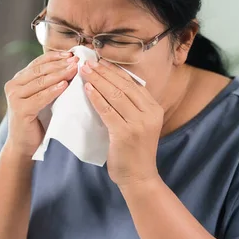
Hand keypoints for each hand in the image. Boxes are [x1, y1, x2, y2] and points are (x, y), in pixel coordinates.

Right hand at [3, 50, 77, 157]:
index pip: (38, 62)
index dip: (55, 57)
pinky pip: (40, 97)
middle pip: (40, 70)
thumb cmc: (37, 120)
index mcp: (18, 79)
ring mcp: (15, 97)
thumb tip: (71, 65)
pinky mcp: (20, 110)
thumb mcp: (42, 97)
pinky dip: (53, 91)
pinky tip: (64, 85)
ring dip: (59, 74)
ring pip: (41, 82)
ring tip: (74, 69)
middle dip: (60, 64)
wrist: (24, 144)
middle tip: (76, 60)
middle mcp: (13, 85)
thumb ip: (49, 82)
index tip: (72, 53)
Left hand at [81, 59, 162, 186]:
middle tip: (88, 62)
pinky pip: (107, 111)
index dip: (115, 70)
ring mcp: (138, 123)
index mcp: (154, 108)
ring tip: (84, 70)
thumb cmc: (135, 152)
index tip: (100, 61)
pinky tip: (87, 88)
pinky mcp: (125, 133)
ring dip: (97, 80)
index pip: (132, 83)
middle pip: (123, 86)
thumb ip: (131, 107)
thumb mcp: (139, 124)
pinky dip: (96, 98)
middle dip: (104, 72)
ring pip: (115, 95)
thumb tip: (111, 85)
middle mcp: (150, 113)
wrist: (139, 178)